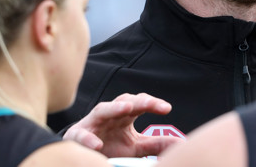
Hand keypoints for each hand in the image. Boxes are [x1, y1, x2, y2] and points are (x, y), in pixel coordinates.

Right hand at [63, 93, 183, 156]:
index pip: (140, 103)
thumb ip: (155, 144)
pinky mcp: (77, 135)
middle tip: (151, 104)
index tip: (167, 109)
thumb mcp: (135, 147)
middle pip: (124, 101)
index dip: (153, 103)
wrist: (84, 155)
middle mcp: (110, 114)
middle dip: (138, 101)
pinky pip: (81, 135)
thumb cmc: (110, 145)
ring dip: (114, 108)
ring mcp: (93, 123)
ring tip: (126, 108)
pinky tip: (97, 144)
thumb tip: (179, 142)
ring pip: (102, 110)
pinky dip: (88, 138)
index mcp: (124, 114)